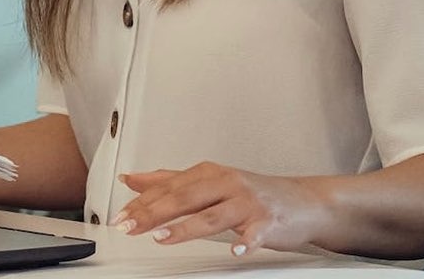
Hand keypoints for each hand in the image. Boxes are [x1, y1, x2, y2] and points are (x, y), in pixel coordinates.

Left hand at [113, 163, 330, 255]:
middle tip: (130, 226)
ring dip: (186, 227)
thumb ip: (169, 181)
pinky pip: (254, 233)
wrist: (303, 201)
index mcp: (209, 173)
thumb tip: (132, 179)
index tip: (120, 215)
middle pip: (185, 197)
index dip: (142, 201)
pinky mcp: (268, 221)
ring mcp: (247, 202)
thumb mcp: (209, 182)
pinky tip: (235, 251)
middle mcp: (226, 184)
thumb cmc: (252, 193)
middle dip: (154, 212)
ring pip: (213, 215)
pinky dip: (245, 242)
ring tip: (163, 238)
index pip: (169, 186)